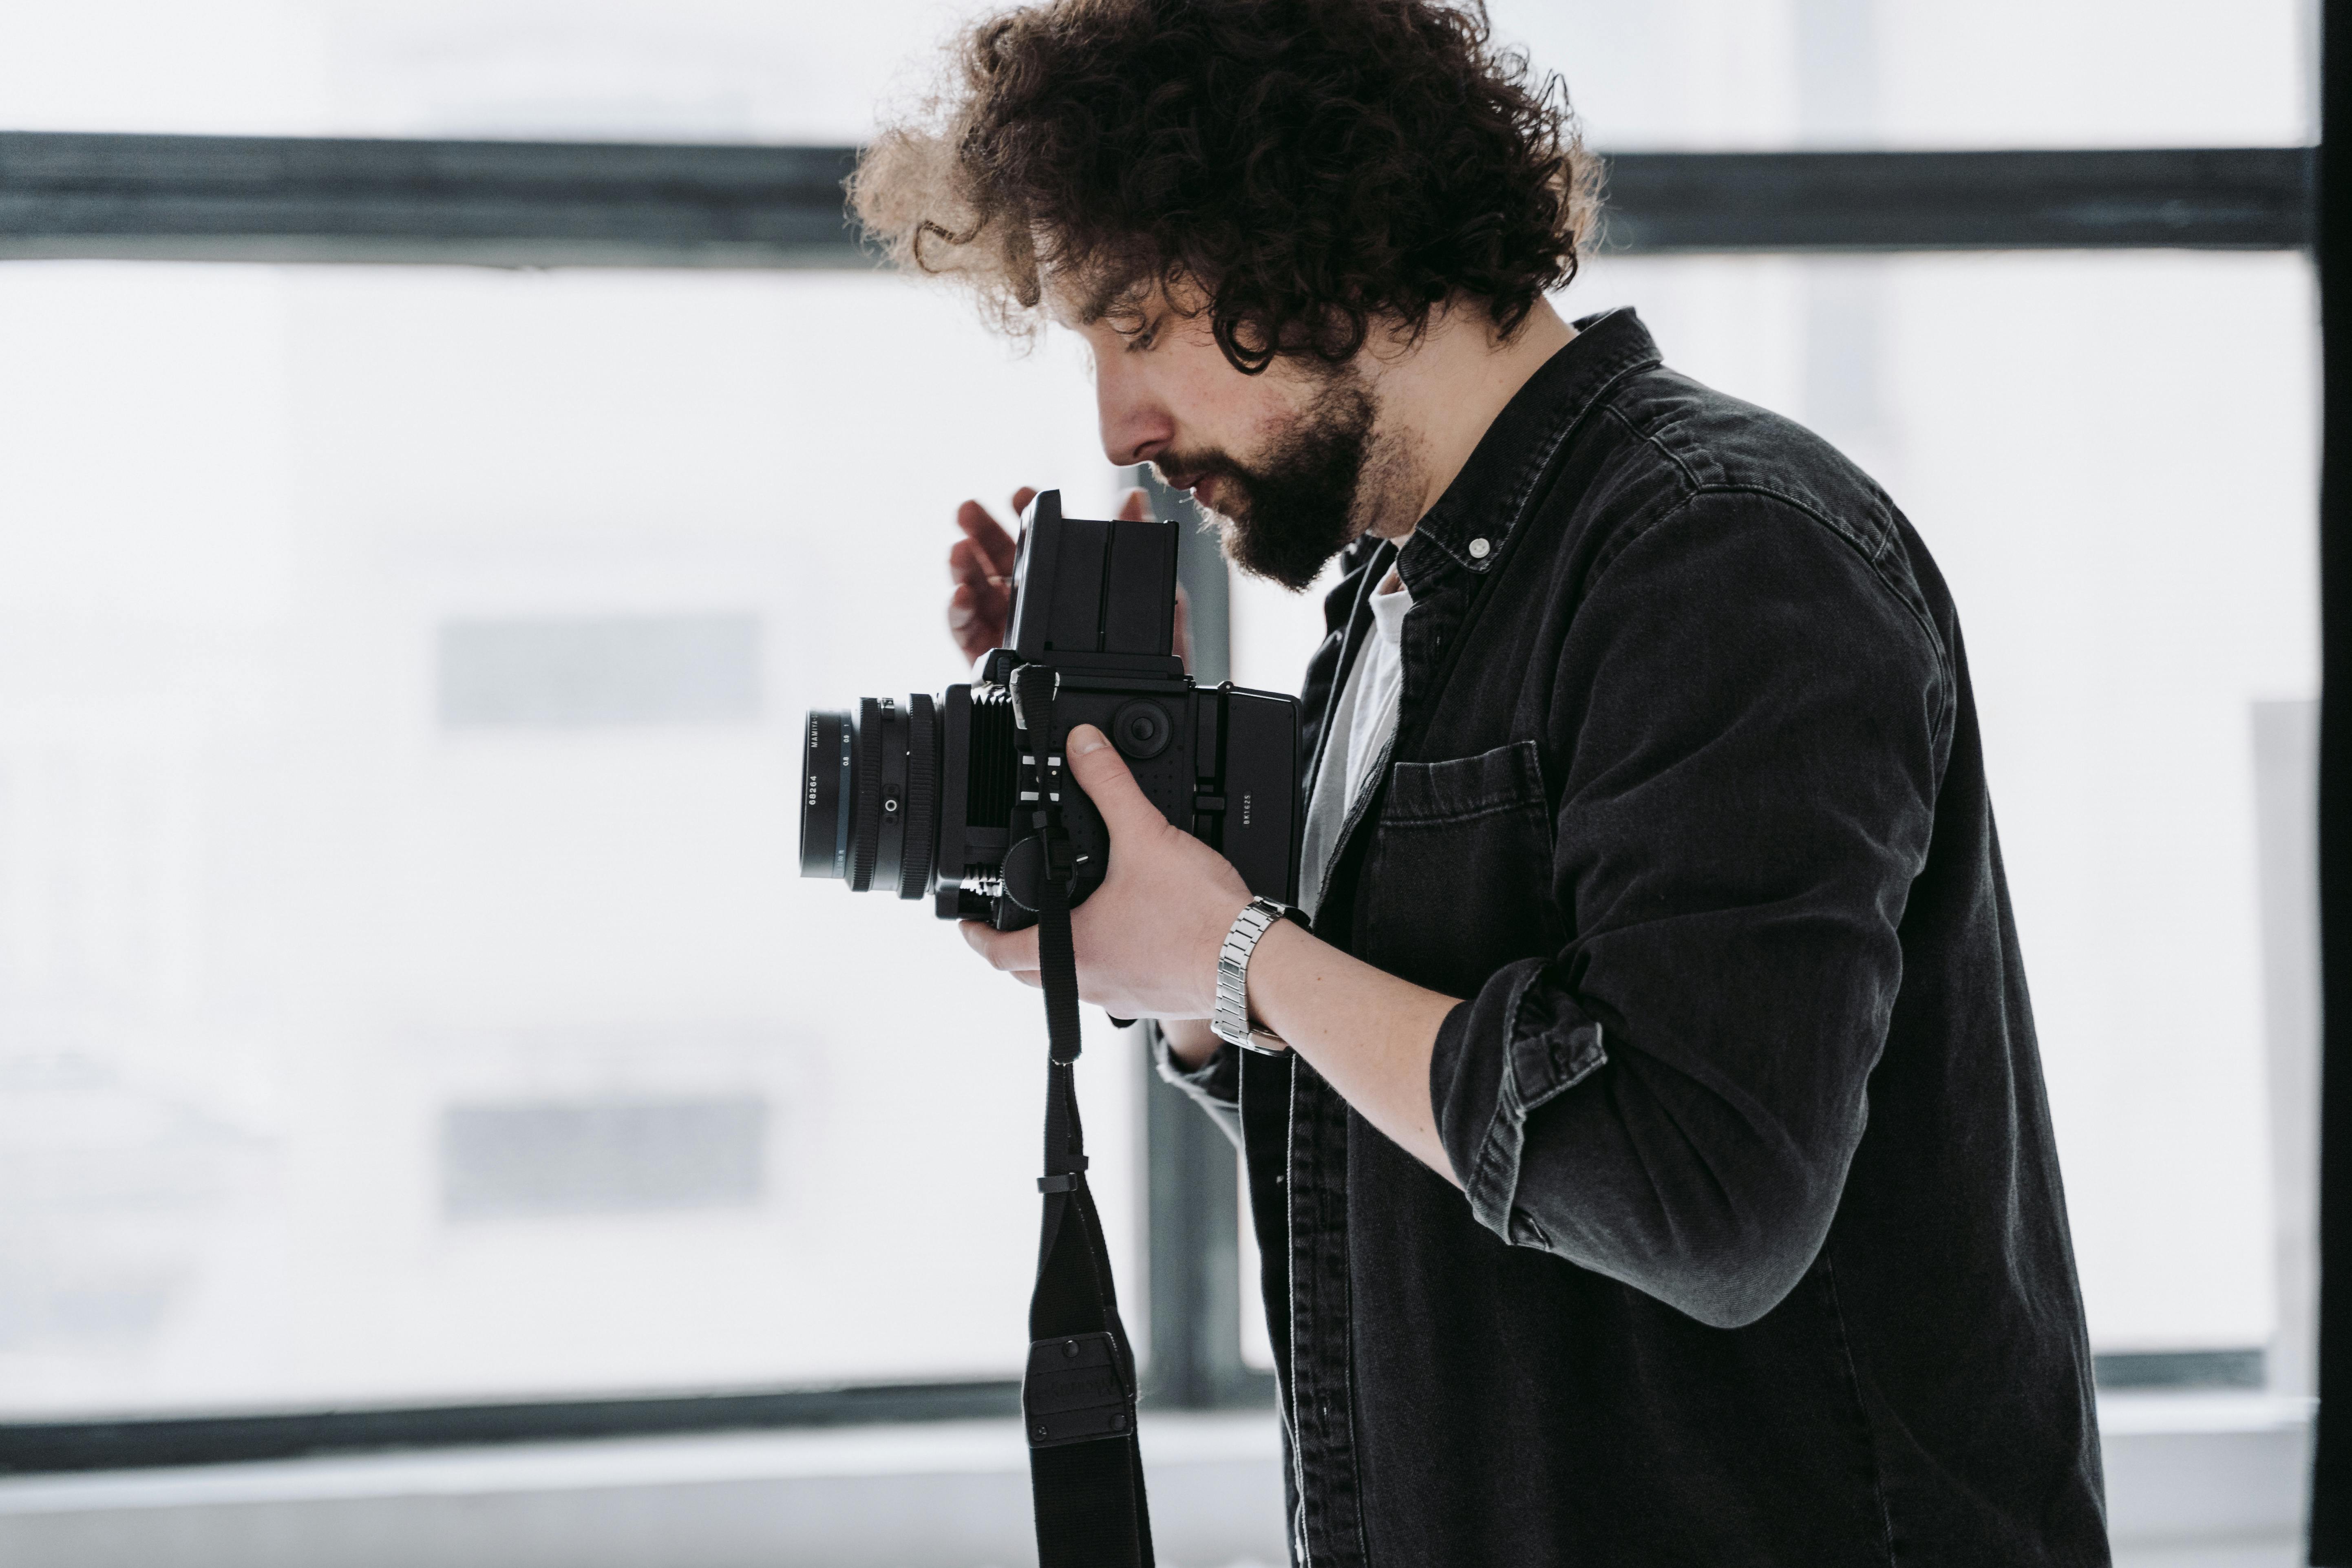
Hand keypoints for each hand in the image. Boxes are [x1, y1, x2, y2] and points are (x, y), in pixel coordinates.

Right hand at [947, 488, 1189, 666]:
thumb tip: (1132, 499)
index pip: (1041, 543)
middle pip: (999, 561)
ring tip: (959, 549)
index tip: (1019, 493)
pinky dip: (958, 611)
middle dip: (981, 531)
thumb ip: (1139, 553)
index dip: (1025, 515)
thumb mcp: (1156, 603)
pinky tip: (961, 594)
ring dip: (964, 567)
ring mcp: (1010, 634)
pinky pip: (968, 634)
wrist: (1135, 716)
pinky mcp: (994, 665)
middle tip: (969, 509)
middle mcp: (1034, 608)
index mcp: (1064, 589)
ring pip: (977, 591)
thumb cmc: (1148, 666)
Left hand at [962, 724, 1250, 1018]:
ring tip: (1072, 919)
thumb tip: (1084, 747)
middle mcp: (1091, 982)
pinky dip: (1108, 960)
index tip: (967, 925)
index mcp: (1072, 950)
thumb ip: (1110, 785)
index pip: (1000, 953)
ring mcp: (1121, 997)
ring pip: (1073, 979)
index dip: (976, 935)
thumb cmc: (1200, 917)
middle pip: (1030, 973)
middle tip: (1011, 924)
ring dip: (1063, 954)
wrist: (1252, 962)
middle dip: (1015, 948)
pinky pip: (1115, 982)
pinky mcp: (1154, 999)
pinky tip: (1130, 934)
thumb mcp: (1146, 835)